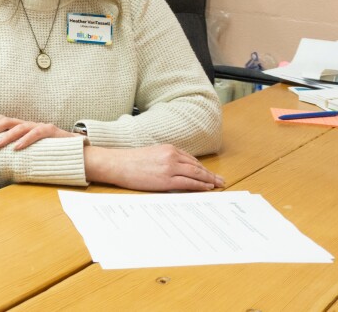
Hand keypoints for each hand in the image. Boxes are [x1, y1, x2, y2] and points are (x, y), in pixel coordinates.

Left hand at [0, 115, 80, 149]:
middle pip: (8, 121)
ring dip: (6, 136)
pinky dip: (25, 140)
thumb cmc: (51, 155)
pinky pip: (36, 133)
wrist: (77, 154)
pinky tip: (17, 148)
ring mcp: (41, 127)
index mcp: (23, 128)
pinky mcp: (52, 131)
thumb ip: (16, 156)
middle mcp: (30, 125)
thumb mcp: (30, 154)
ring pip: (20, 127)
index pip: (4, 121)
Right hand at [85, 144, 224, 191]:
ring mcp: (170, 167)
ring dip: (209, 180)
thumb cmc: (130, 161)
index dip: (202, 167)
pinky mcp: (166, 180)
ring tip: (218, 185)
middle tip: (220, 180)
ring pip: (196, 174)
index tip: (209, 173)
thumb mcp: (151, 154)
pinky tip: (207, 188)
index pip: (190, 159)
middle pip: (197, 166)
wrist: (116, 163)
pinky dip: (200, 185)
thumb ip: (165, 159)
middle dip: (210, 174)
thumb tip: (175, 169)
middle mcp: (171, 156)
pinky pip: (189, 183)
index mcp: (168, 148)